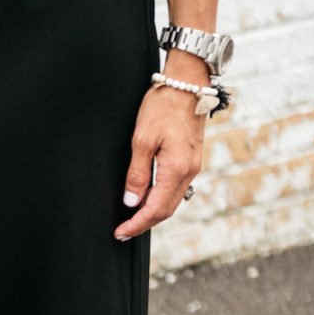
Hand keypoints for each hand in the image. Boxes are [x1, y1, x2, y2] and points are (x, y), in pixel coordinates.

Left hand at [114, 73, 206, 240]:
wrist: (187, 83)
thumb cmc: (164, 105)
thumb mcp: (142, 140)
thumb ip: (137, 174)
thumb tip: (131, 201)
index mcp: (176, 169)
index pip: (155, 209)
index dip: (137, 224)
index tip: (120, 232)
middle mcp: (189, 171)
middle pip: (166, 210)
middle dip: (144, 223)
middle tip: (123, 231)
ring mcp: (193, 166)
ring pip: (172, 201)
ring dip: (152, 213)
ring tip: (132, 219)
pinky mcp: (191, 159)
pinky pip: (176, 188)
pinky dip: (160, 198)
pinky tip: (146, 198)